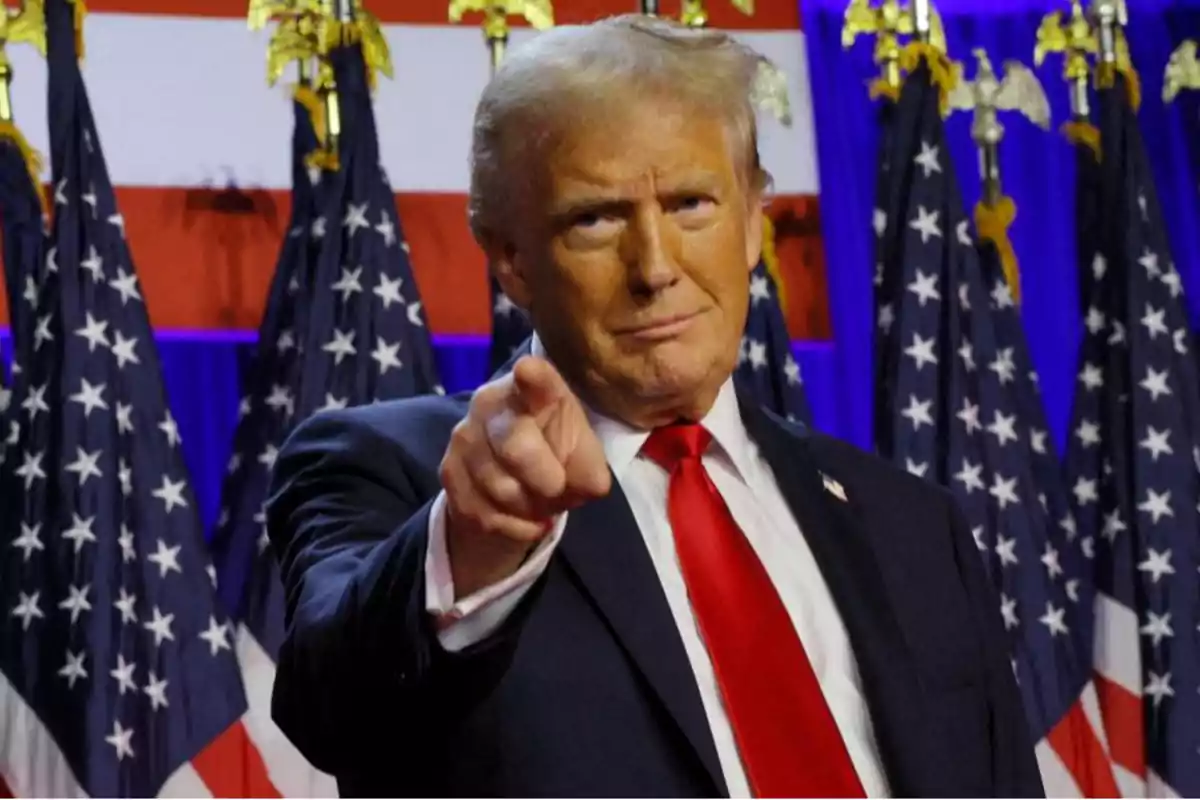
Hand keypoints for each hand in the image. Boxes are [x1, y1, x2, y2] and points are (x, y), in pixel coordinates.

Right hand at [439, 355, 610, 598]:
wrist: (516, 479)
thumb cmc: (557, 453)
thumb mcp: (584, 456)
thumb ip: (589, 467)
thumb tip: (584, 485)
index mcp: (534, 390)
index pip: (535, 379)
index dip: (532, 377)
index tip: (527, 371)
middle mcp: (491, 403)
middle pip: (516, 447)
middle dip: (546, 481)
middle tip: (556, 487)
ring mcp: (464, 436)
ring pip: (501, 489)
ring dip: (529, 507)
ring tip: (538, 499)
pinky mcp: (449, 471)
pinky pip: (485, 514)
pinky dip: (513, 526)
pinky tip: (522, 516)